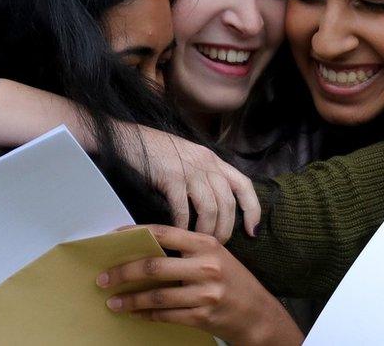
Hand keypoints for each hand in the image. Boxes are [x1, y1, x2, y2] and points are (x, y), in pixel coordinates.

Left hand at [96, 225, 303, 345]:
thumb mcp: (216, 255)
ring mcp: (205, 293)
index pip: (163, 233)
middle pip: (154, 266)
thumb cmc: (232, 281)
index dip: (133, 234)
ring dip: (129, 299)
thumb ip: (186, 250)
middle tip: (102, 278)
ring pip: (156, 295)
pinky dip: (145, 314)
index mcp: (207, 244)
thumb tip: (143, 249)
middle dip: (122, 272)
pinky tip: (134, 313)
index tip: (111, 240)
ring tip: (112, 301)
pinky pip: (165, 315)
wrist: (257, 313)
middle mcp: (206, 266)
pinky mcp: (202, 316)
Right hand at [115, 125, 260, 242]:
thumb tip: (215, 208)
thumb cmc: (159, 152)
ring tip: (198, 244)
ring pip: (210, 209)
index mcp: (214, 160)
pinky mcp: (171, 177)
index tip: (252, 232)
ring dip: (206, 231)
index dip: (253, 209)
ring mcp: (190, 170)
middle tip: (216, 246)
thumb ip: (205, 177)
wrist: (131, 138)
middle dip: (225, 230)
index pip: (244, 185)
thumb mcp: (190, 159)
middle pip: (228, 203)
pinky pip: (183, 209)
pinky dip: (182, 226)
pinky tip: (178, 235)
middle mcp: (207, 164)